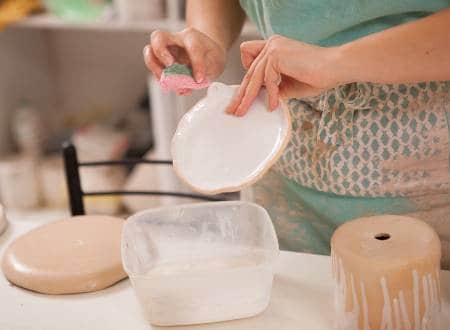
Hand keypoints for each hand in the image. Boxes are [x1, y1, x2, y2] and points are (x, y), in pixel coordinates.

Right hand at [144, 27, 225, 94]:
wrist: (207, 53)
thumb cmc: (210, 56)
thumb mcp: (216, 64)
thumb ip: (205, 73)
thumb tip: (189, 85)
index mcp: (192, 37)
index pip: (193, 47)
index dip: (197, 64)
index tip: (199, 79)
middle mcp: (175, 40)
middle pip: (158, 37)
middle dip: (160, 53)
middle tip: (170, 66)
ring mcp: (166, 50)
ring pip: (149, 51)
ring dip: (155, 68)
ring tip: (166, 80)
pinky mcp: (161, 61)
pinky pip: (154, 66)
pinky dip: (159, 77)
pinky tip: (169, 85)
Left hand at [226, 35, 344, 115]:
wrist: (335, 68)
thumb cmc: (316, 76)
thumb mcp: (288, 85)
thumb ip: (272, 88)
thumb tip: (258, 100)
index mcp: (274, 48)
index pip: (249, 59)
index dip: (247, 77)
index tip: (242, 95)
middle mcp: (271, 44)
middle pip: (248, 72)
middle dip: (240, 94)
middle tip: (232, 110)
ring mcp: (273, 47)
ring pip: (253, 77)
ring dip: (247, 97)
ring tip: (242, 112)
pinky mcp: (277, 54)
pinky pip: (266, 80)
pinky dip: (270, 94)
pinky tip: (274, 104)